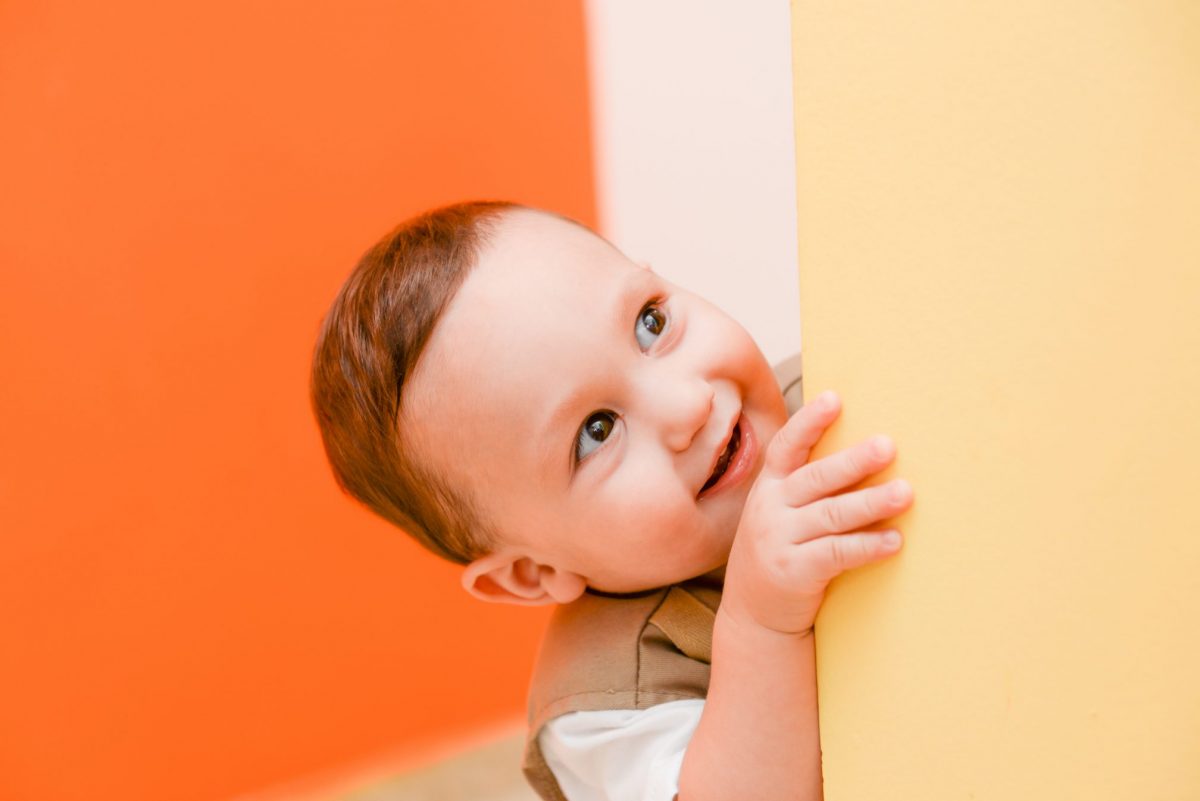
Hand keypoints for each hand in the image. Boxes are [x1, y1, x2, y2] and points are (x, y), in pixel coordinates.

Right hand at [721, 390, 912, 635]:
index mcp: (769, 488)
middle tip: (888, 446)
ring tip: (906, 493)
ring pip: (831, 515)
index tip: (835, 399)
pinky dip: (867, 546)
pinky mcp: (794, 573)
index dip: (810, 422)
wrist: (754, 616)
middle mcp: (770, 509)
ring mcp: (779, 541)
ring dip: (871, 502)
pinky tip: (894, 540)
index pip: (786, 447)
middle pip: (816, 478)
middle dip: (854, 461)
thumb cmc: (779, 553)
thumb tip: (863, 454)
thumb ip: (805, 488)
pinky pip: (837, 554)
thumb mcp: (778, 514)